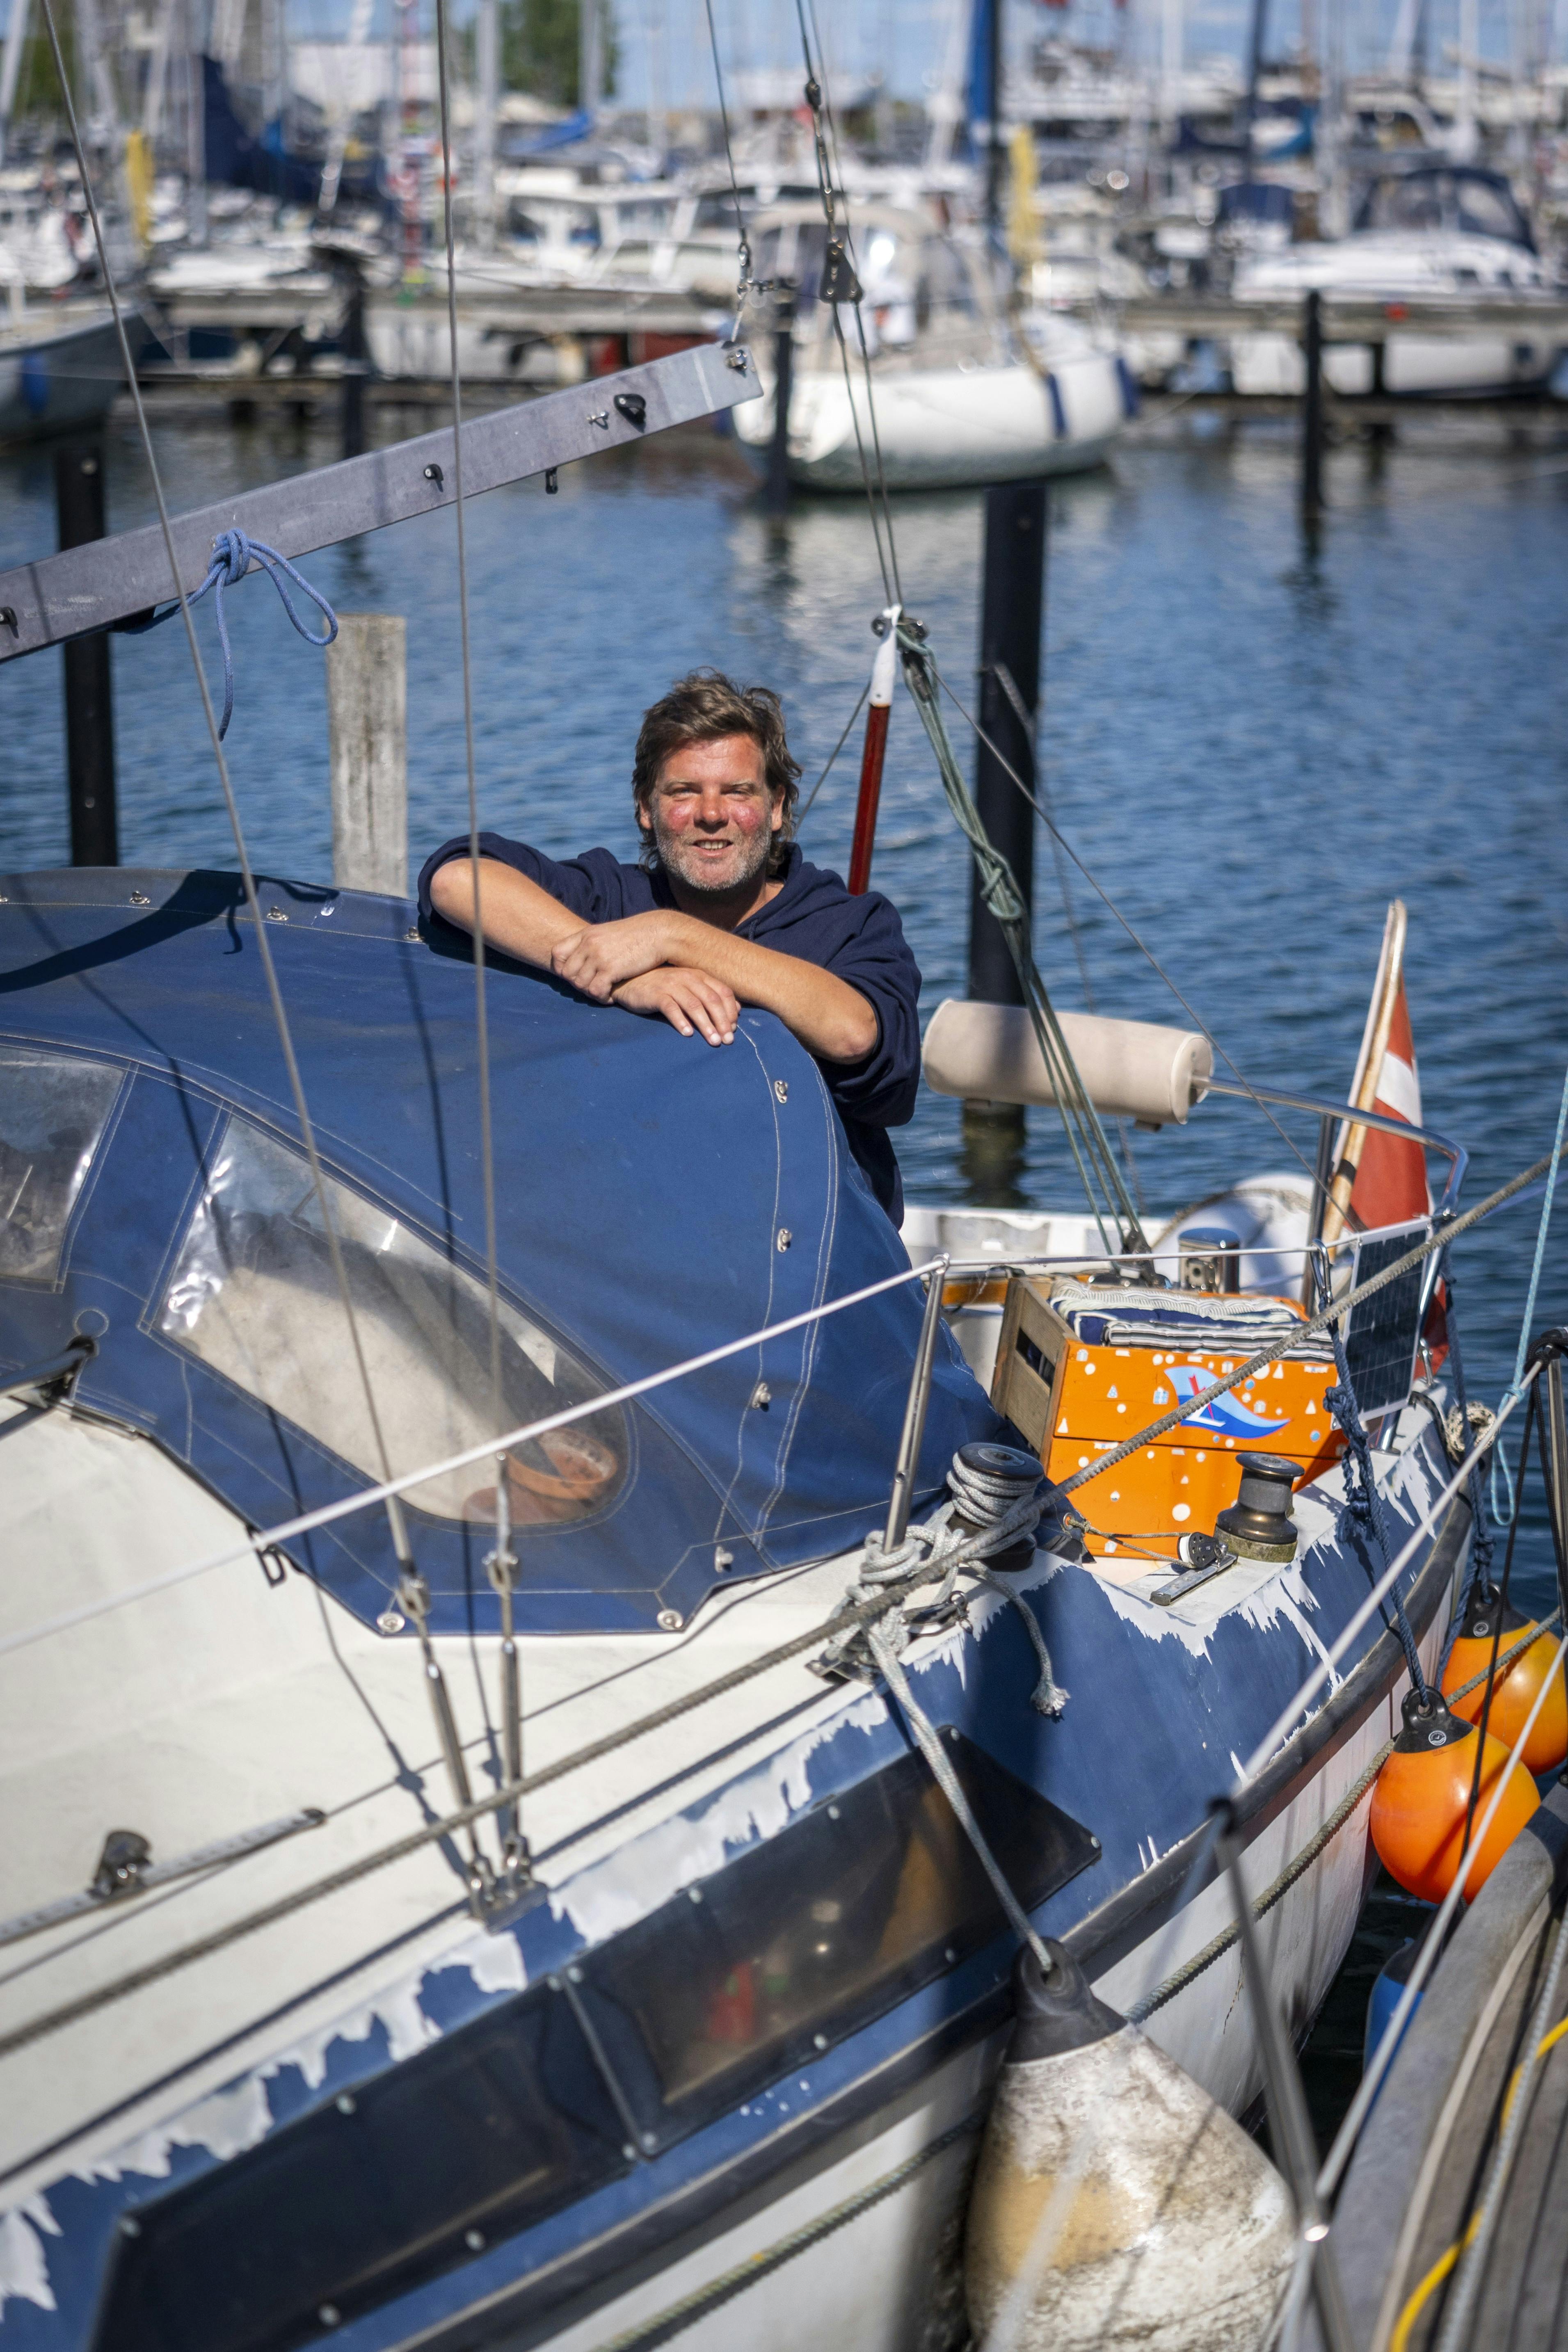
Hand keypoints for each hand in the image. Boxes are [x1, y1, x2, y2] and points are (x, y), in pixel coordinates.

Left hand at [551, 913, 675, 1001]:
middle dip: (578, 985)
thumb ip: (594, 943)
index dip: (561, 968)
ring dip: (591, 993)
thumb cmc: (638, 936)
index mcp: (587, 934)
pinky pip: (595, 991)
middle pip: (567, 973)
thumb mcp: (609, 933)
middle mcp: (589, 944)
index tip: (574, 976)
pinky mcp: (611, 969)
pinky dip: (601, 998)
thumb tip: (584, 957)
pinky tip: (611, 997)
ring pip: (580, 984)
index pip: (556, 953)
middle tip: (593, 988)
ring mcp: (598, 956)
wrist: (659, 934)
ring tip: (604, 993)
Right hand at [612, 967, 739, 1044]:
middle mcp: (687, 978)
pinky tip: (687, 1033)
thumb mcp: (689, 987)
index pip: (723, 992)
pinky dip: (680, 1021)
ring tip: (713, 1041)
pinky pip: (670, 1007)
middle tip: (727, 1040)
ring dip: (705, 1024)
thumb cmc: (664, 987)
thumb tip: (738, 1010)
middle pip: (711, 1000)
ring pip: (694, 1005)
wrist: (631, 980)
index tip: (734, 1030)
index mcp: (699, 976)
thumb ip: (710, 995)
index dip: (731, 1012)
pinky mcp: (655, 994)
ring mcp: (671, 985)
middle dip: (722, 1021)